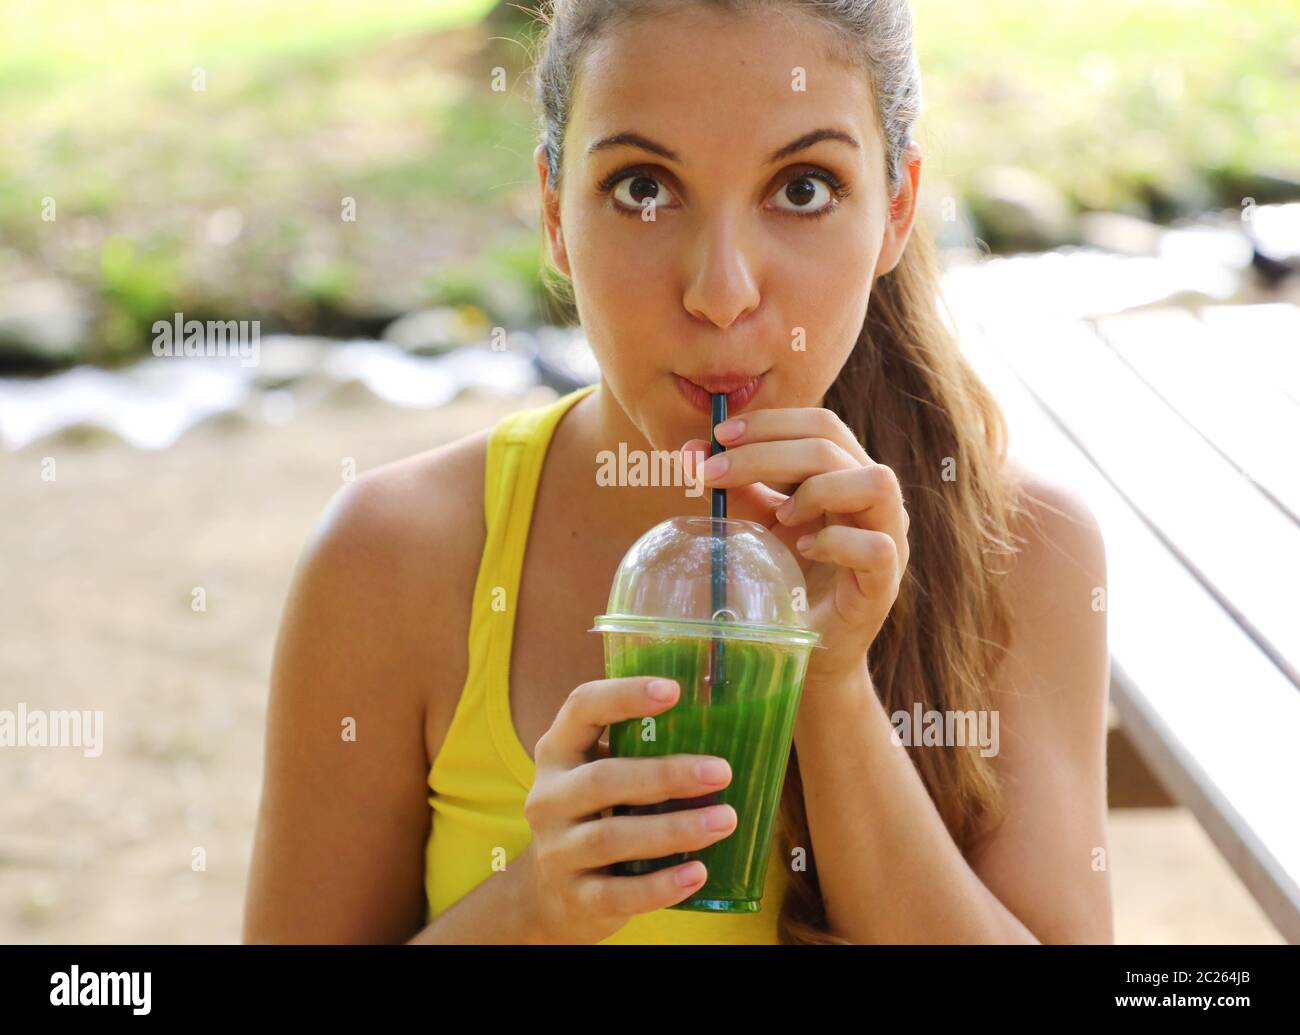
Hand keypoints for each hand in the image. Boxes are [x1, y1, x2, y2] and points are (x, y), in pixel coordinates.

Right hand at [518, 675, 737, 943]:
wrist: (552, 895)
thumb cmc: (597, 817)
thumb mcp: (600, 775)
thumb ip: (641, 753)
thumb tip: (728, 728)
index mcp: (559, 752)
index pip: (582, 708)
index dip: (624, 695)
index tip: (674, 690)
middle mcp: (549, 797)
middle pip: (603, 779)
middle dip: (666, 774)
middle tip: (723, 771)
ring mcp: (556, 851)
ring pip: (612, 837)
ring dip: (674, 829)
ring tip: (725, 820)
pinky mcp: (575, 897)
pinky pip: (619, 894)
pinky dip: (661, 885)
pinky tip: (698, 873)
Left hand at [683, 407, 909, 683]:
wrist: (810, 648)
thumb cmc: (790, 579)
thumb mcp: (760, 525)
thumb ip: (737, 487)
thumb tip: (690, 452)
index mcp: (847, 475)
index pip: (820, 425)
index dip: (770, 423)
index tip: (718, 435)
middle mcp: (875, 499)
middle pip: (833, 446)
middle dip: (766, 453)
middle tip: (714, 471)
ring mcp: (889, 537)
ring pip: (876, 482)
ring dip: (818, 489)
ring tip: (781, 515)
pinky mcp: (886, 581)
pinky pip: (875, 547)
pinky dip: (835, 543)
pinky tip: (804, 549)